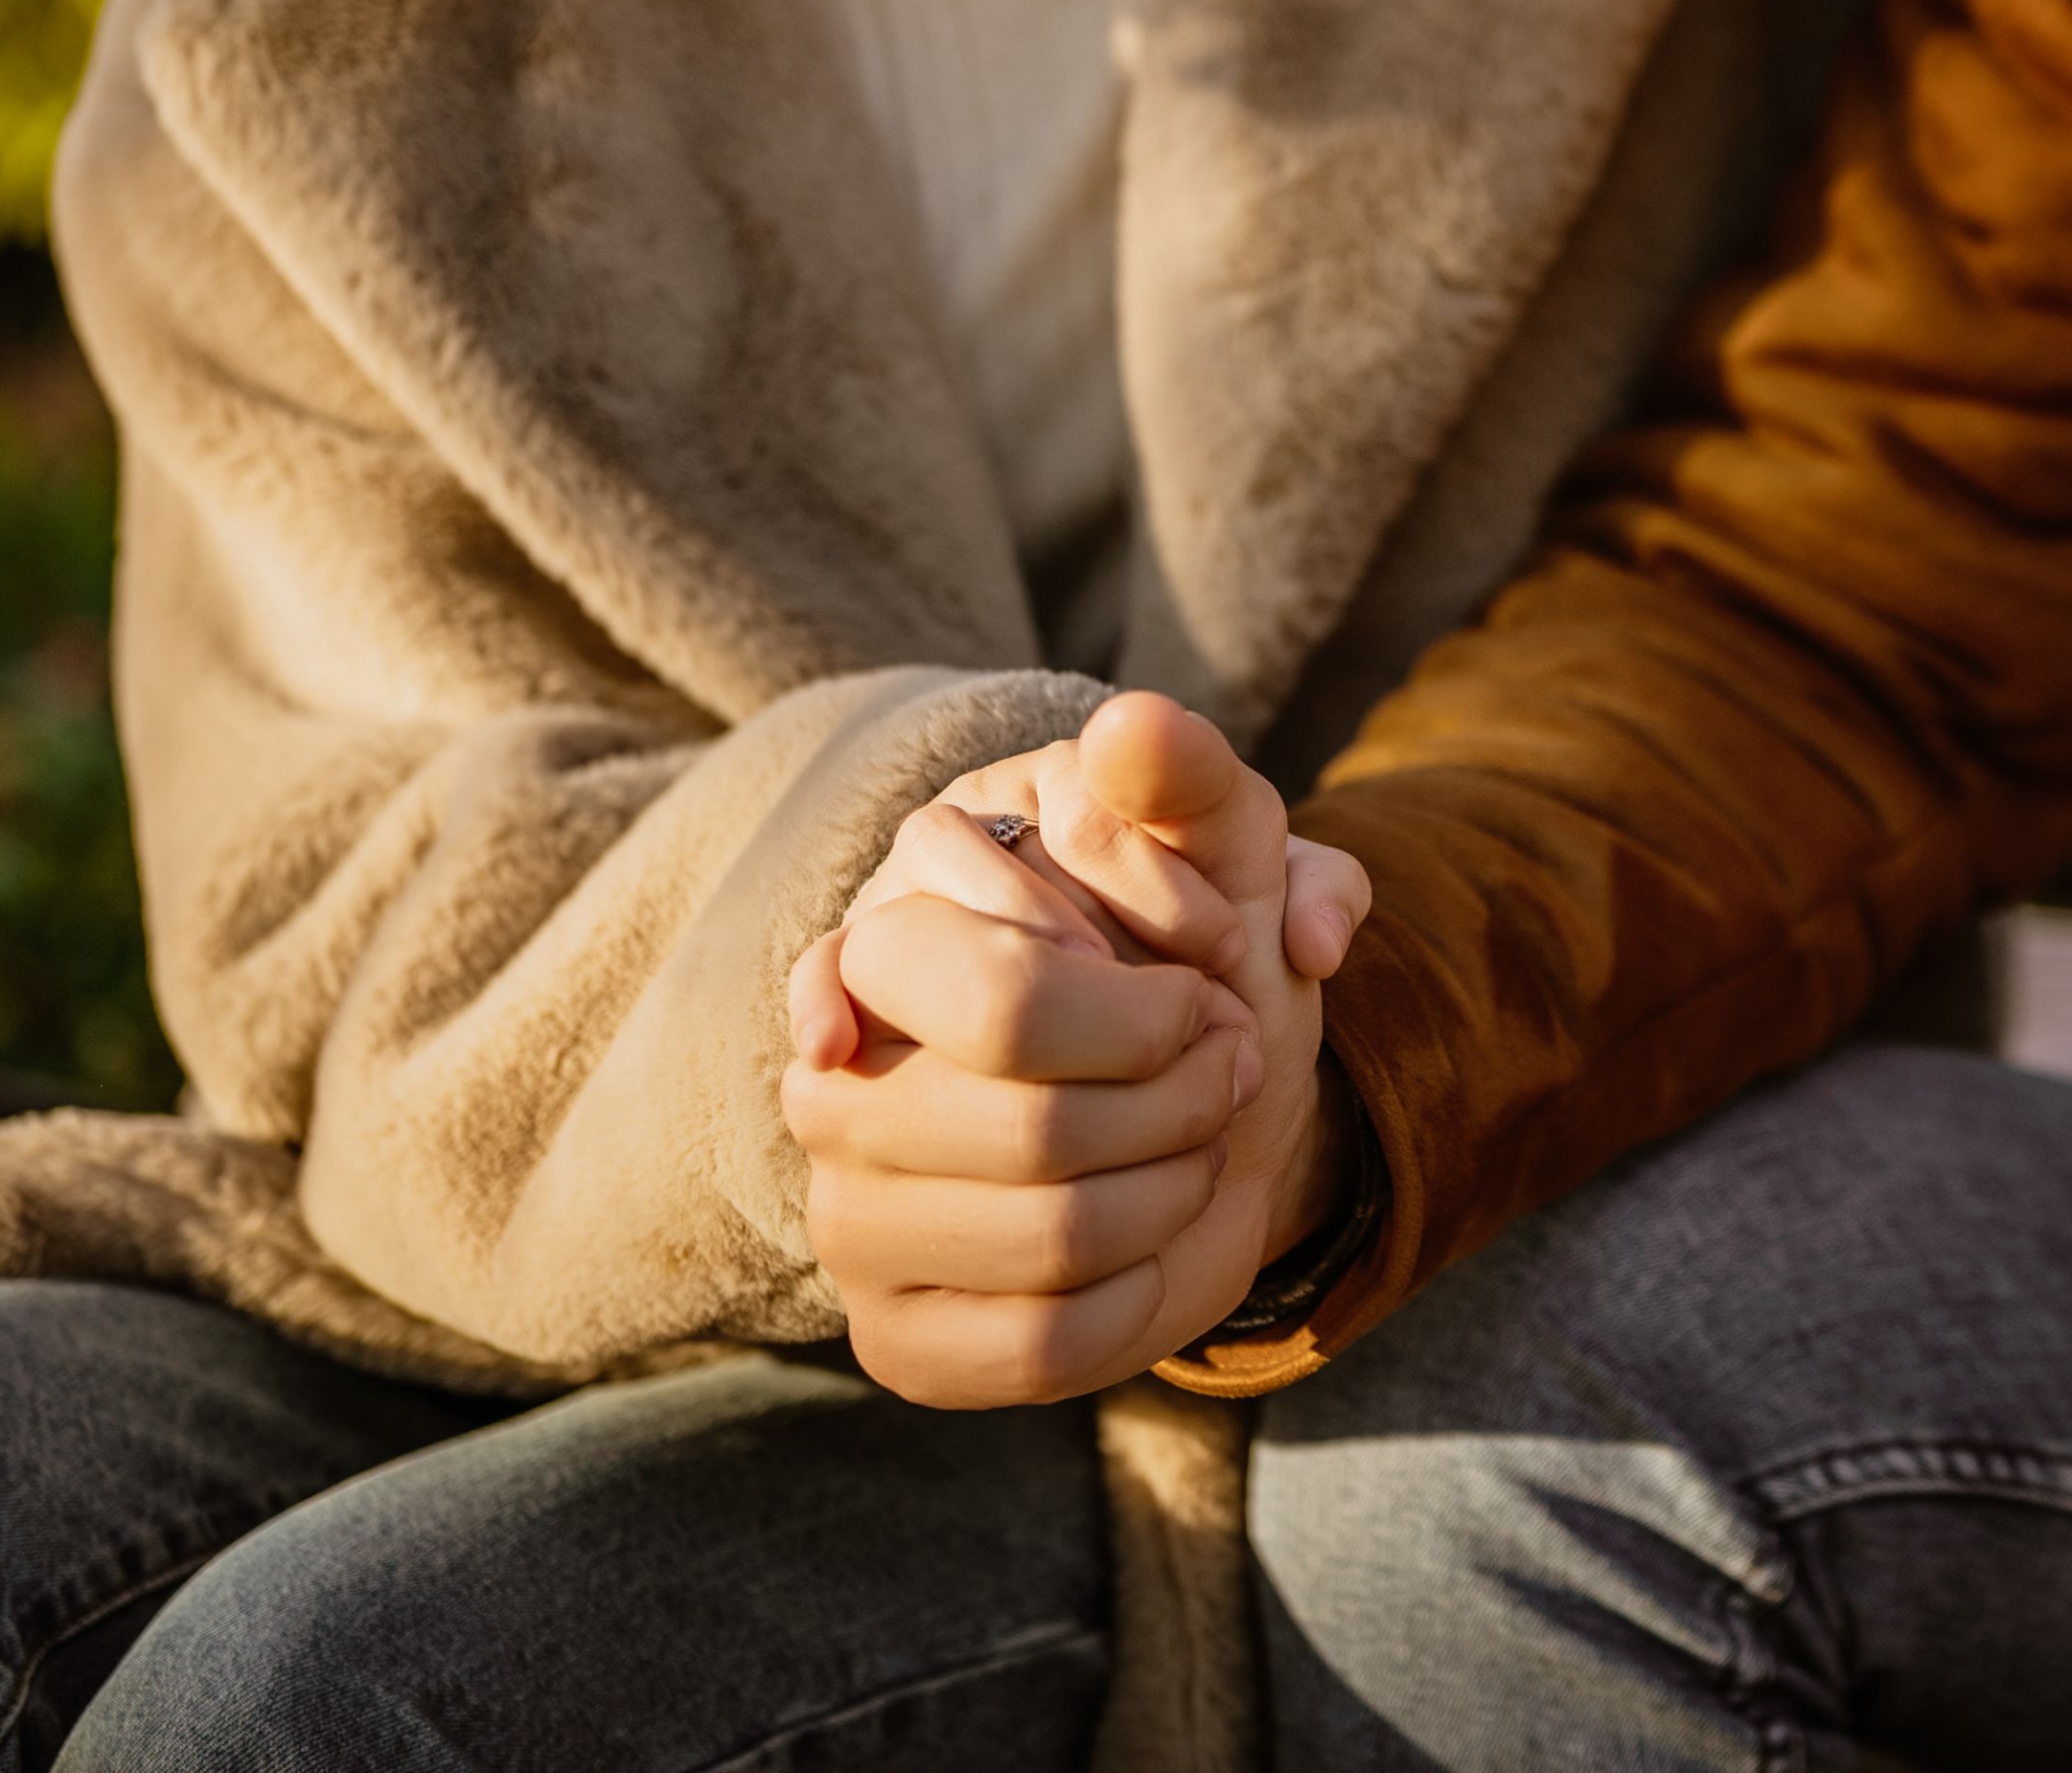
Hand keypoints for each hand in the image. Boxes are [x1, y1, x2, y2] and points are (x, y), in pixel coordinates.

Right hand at [781, 691, 1375, 1406]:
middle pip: (1027, 1113)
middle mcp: (835, 1064)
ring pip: (1046, 1229)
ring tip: (1204, 1133)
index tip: (1229, 956)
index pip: (1011, 982)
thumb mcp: (1233, 858)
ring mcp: (844, 1206)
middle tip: (1236, 1054)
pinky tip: (1157, 1234)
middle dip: (1181, 1088)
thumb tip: (1131, 729)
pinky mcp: (888, 1332)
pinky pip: (1036, 1342)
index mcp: (895, 916)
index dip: (1161, 983)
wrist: (1218, 1111)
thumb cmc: (1206, 964)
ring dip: (1179, 1181)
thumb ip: (1196, 782)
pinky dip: (1147, 1291)